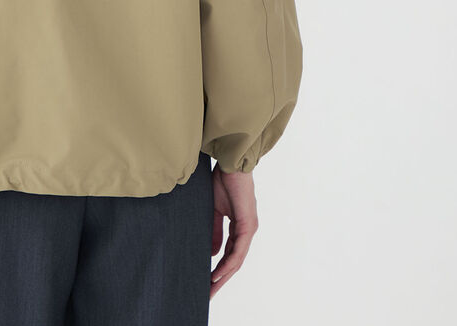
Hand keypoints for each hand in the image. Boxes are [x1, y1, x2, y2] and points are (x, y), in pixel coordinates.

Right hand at [210, 163, 258, 298]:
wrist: (232, 163)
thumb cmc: (224, 181)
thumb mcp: (216, 210)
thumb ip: (215, 231)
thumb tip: (212, 253)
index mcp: (240, 227)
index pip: (230, 254)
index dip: (220, 268)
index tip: (208, 280)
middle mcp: (247, 231)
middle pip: (235, 261)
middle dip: (221, 279)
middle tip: (209, 293)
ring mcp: (249, 229)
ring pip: (237, 259)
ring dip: (224, 275)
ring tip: (211, 288)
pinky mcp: (247, 224)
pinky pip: (238, 249)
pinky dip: (228, 263)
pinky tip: (219, 272)